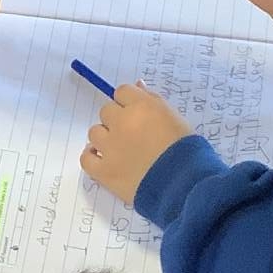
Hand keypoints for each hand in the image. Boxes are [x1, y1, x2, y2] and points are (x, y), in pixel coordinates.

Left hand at [81, 81, 193, 206]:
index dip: (129, 102)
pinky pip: (86, 158)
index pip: (122, 92)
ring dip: (105, 138)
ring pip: (95, 133)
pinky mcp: (104, 170)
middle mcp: (122, 122)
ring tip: (120, 150)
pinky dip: (92, 157)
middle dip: (117, 120)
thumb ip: (154, 101)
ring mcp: (110, 147)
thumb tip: (139, 86)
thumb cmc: (187, 152)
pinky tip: (102, 160)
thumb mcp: (177, 118)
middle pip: (107, 111)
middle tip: (132, 135)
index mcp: (141, 106)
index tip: (136, 113)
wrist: (183, 185)